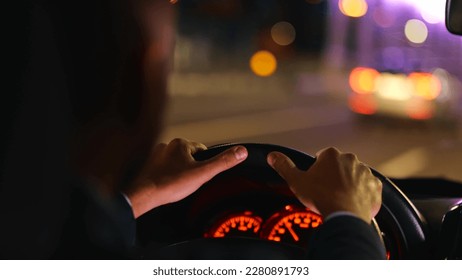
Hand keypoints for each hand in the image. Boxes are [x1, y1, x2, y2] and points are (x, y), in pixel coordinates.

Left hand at [125, 138, 247, 217]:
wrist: (145, 195)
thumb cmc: (171, 184)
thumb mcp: (203, 173)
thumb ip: (223, 162)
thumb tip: (242, 151)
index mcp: (181, 143)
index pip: (202, 150)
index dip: (204, 164)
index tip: (200, 175)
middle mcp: (167, 145)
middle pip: (190, 157)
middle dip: (192, 169)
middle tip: (189, 182)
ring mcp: (157, 156)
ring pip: (177, 163)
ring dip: (180, 173)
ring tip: (178, 185)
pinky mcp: (150, 166)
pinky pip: (165, 170)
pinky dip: (169, 177)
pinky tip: (169, 186)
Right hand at [267, 147, 381, 222]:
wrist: (345, 216)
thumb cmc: (321, 197)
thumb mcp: (296, 181)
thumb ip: (284, 166)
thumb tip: (272, 156)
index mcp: (331, 155)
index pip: (323, 157)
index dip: (318, 170)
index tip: (316, 181)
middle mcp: (351, 159)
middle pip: (340, 165)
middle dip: (335, 175)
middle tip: (327, 191)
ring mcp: (365, 172)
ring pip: (355, 176)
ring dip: (349, 184)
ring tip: (339, 199)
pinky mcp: (375, 186)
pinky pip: (368, 188)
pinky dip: (362, 194)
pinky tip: (353, 203)